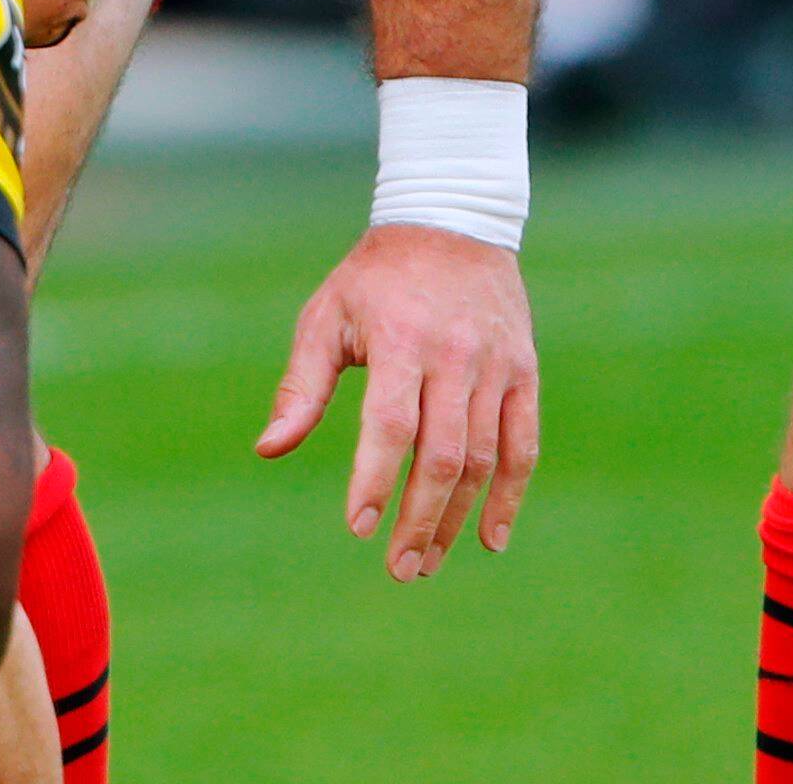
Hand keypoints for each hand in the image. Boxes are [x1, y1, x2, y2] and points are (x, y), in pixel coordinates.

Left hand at [255, 223, 537, 578]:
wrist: (453, 221)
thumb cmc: (375, 278)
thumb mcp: (328, 315)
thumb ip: (303, 385)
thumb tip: (269, 449)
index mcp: (401, 340)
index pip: (392, 424)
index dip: (376, 479)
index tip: (359, 527)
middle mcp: (454, 355)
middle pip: (442, 455)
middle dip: (419, 519)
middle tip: (399, 569)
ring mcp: (495, 365)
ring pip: (482, 459)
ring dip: (456, 519)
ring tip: (427, 562)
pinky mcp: (522, 372)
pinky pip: (523, 445)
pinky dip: (510, 496)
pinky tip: (490, 539)